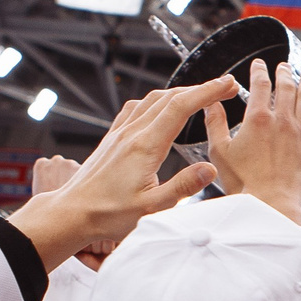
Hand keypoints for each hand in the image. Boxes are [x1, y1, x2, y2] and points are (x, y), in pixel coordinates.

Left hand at [8, 77, 229, 267]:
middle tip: (225, 87)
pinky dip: (156, 100)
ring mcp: (120, 133)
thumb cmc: (108, 215)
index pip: (180, 107)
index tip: (228, 86)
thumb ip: (183, 187)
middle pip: (170, 97)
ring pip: (152, 100)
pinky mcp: (112, 138)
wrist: (72, 213)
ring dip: (179, 92)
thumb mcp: (151, 208)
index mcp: (144, 147)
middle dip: (200, 88)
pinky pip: (135, 108)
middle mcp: (131, 134)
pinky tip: (160, 106)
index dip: (207, 92)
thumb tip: (210, 169)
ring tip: (200, 95)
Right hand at [204, 59, 300, 223]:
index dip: (259, 71)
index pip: (261, 85)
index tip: (259, 65)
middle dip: (285, 72)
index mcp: (258, 119)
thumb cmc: (244, 183)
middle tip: (284, 65)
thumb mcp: (220, 152)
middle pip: (287, 87)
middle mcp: (283, 121)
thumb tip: (211, 103)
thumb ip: (215, 124)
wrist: (271, 204)